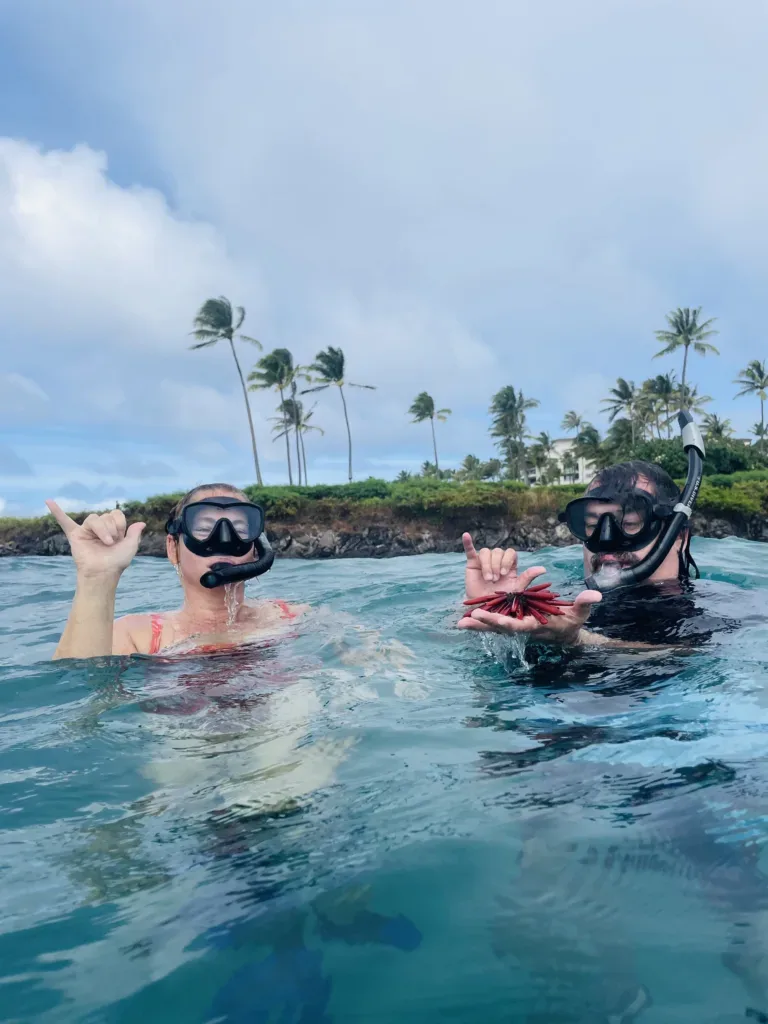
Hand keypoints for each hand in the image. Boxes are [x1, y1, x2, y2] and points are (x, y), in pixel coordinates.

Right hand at [46, 500, 145, 579]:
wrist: (103, 573)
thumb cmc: (116, 562)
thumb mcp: (131, 546)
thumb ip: (134, 533)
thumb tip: (141, 523)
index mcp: (111, 529)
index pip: (116, 514)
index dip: (120, 524)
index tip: (121, 538)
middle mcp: (99, 528)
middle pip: (106, 515)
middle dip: (112, 528)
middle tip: (112, 543)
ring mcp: (86, 531)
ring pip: (94, 518)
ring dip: (102, 528)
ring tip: (106, 542)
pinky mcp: (75, 536)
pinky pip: (65, 522)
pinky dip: (57, 511)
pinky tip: (48, 501)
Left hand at [458, 532, 600, 644]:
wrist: (565, 633)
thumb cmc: (571, 622)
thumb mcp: (579, 613)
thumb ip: (584, 604)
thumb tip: (595, 595)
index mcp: (534, 626)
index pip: (517, 625)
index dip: (503, 623)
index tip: (490, 619)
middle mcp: (521, 627)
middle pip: (499, 627)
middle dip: (484, 625)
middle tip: (466, 621)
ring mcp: (516, 625)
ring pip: (493, 627)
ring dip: (477, 625)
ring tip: (459, 623)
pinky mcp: (512, 621)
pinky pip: (494, 622)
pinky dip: (481, 622)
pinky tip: (466, 618)